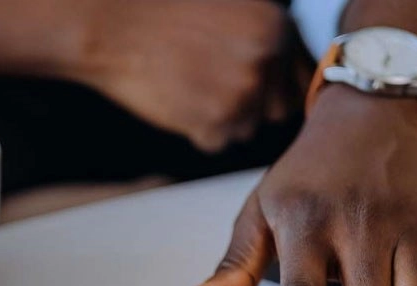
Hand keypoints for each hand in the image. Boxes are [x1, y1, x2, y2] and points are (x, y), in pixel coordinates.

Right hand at [74, 0, 294, 152]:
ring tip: (190, 84)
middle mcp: (267, 59)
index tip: (260, 86)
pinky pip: (217, 141)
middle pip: (280, 109)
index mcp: (278, 25)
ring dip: (224, 117)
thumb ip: (269, 35)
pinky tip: (176, 98)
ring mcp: (242, 93)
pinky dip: (197, 129)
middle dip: (255, 104)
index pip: (304, 76)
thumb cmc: (165, 9)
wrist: (112, 23)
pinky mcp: (214, 122)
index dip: (279, 84)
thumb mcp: (233, 5)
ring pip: (247, 128)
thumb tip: (297, 73)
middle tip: (215, 85)